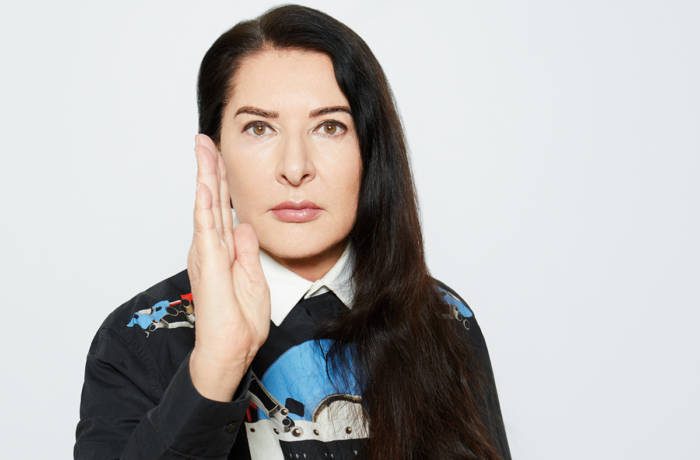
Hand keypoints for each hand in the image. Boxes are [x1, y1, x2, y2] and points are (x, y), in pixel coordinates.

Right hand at [187, 133, 270, 399]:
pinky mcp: (209, 263)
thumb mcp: (253, 278)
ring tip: (202, 147)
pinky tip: (204, 183)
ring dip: (204, 175)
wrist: (231, 350)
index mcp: (223, 250)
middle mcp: (210, 247)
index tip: (220, 156)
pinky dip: (204, 203)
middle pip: (211, 200)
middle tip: (204, 139)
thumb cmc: (240, 321)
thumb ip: (247, 250)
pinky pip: (206, 227)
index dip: (221, 181)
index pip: (222, 207)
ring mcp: (208, 253)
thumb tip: (245, 225)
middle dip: (209, 168)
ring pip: (206, 205)